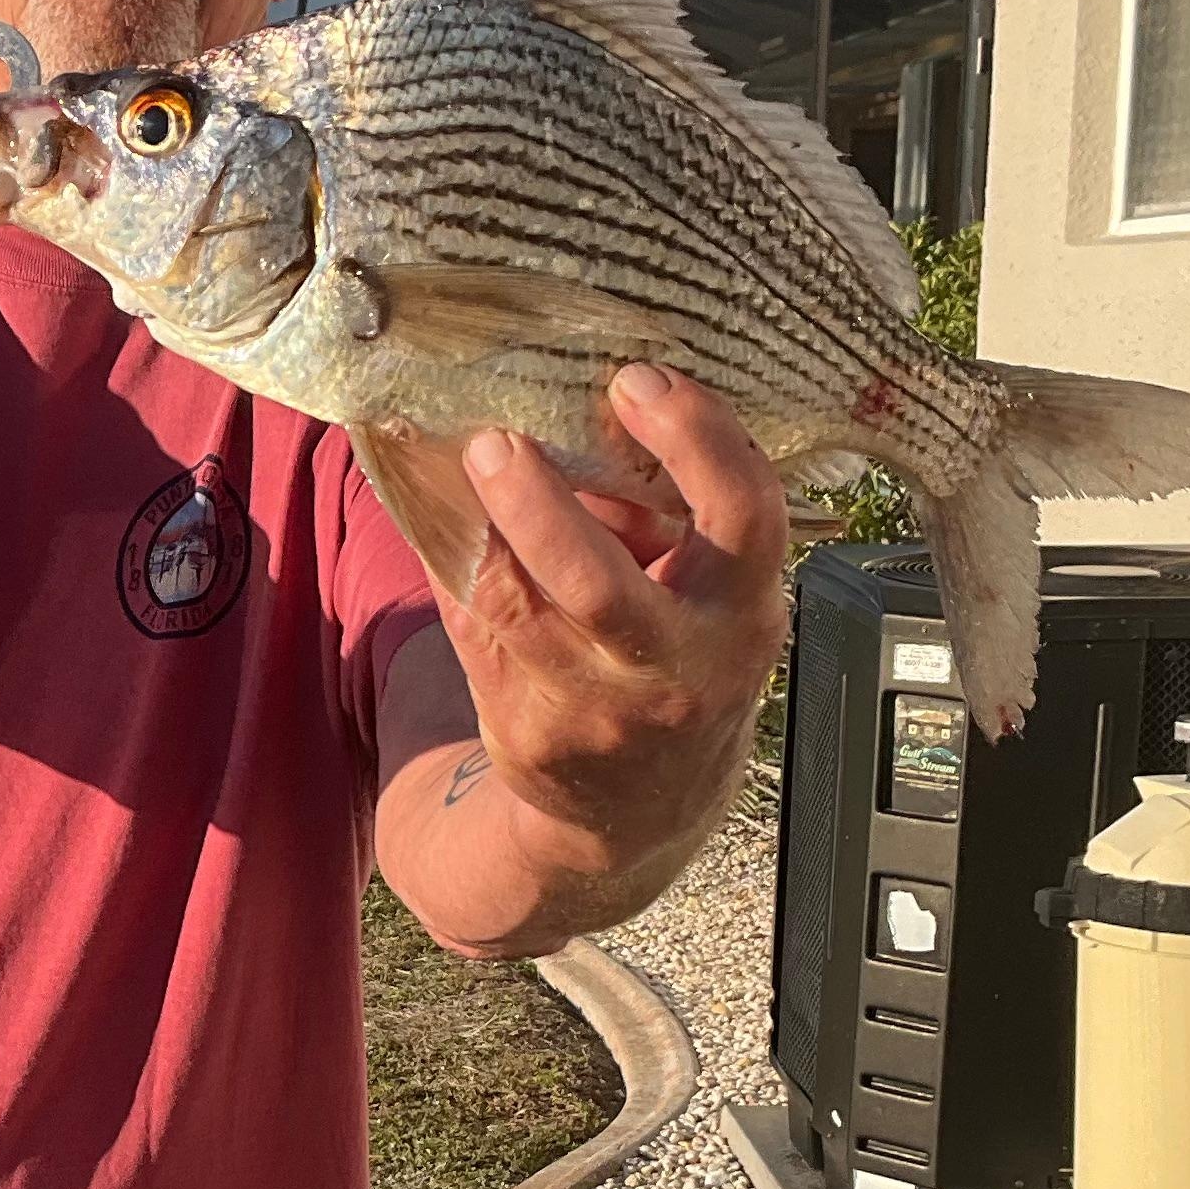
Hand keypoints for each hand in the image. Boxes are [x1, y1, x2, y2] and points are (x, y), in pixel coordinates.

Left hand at [440, 364, 787, 865]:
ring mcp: (600, 711)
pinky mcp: (531, 735)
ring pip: (515, 608)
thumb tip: (571, 400)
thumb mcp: (705, 592)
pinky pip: (475, 631)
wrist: (642, 809)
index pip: (744, 512)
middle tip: (495, 440)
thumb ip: (659, 516)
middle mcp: (680, 667)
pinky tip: (446, 517)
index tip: (638, 380)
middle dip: (538, 506)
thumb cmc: (675, 656)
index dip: (697, 436)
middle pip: (599, 585)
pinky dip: (455, 566)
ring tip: (463, 461)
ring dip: (477, 528)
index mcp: (742, 608)